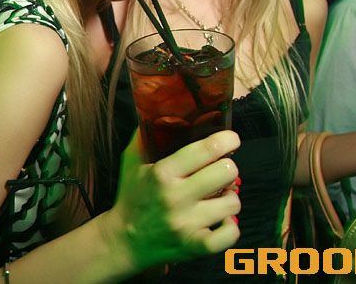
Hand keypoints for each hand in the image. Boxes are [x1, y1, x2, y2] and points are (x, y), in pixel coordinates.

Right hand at [103, 130, 240, 272]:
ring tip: (219, 196)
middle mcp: (176, 197)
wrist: (123, 241)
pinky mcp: (195, 246)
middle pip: (227, 172)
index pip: (207, 149)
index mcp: (163, 172)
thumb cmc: (132, 196)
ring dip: (229, 197)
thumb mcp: (131, 162)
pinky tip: (219, 220)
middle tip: (221, 170)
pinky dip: (230, 226)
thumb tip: (158, 108)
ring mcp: (187, 224)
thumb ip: (144, 135)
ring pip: (233, 202)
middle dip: (228, 168)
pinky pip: (231, 234)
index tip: (232, 139)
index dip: (227, 140)